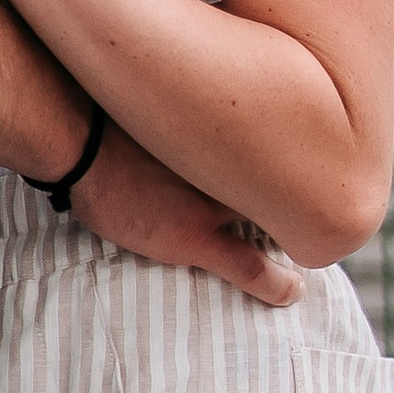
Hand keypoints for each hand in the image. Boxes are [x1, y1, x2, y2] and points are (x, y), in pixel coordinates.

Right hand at [71, 126, 303, 305]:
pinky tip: (293, 291)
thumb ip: (190, 114)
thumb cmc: (107, 115)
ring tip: (299, 250)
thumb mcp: (161, 101)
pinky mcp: (194, 237)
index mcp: (221, 131)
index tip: (310, 174)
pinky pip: (250, 266)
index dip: (296, 166)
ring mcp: (213, 201)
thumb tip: (202, 103)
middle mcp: (227, 162)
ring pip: (270, 224)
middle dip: (298, 200)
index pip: (278, 149)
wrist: (79, 142)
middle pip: (280, 186)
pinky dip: (276, 282)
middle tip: (314, 214)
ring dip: (283, 235)